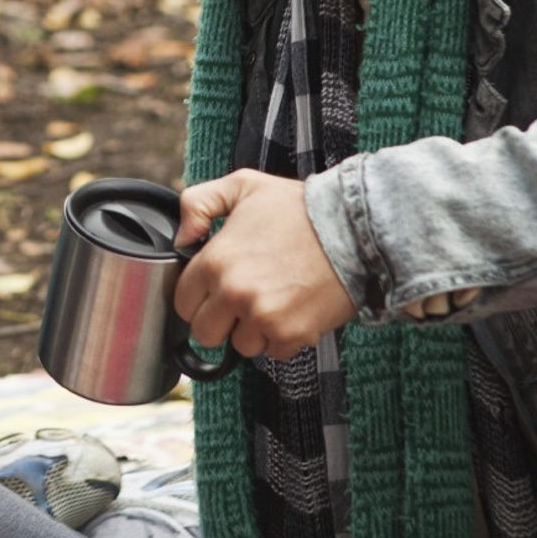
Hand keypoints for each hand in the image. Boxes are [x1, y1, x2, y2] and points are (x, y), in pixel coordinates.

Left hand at [172, 169, 354, 359]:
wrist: (355, 228)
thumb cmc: (300, 208)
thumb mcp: (243, 185)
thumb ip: (198, 203)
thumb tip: (181, 237)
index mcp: (215, 261)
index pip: (182, 302)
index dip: (198, 296)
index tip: (215, 288)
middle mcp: (234, 293)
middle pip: (205, 334)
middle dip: (220, 320)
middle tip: (242, 300)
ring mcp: (263, 317)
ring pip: (240, 346)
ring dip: (253, 330)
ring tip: (273, 299)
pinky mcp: (292, 335)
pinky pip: (273, 352)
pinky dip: (281, 337)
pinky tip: (293, 309)